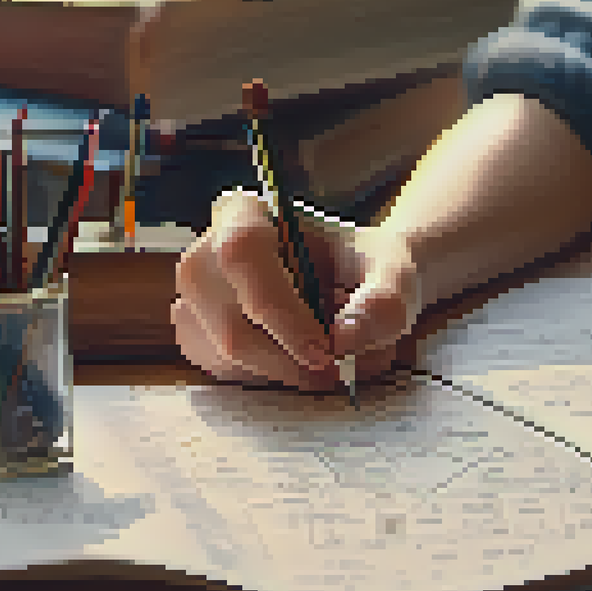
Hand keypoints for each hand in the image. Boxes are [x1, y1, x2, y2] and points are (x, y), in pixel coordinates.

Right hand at [173, 189, 421, 390]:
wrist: (360, 282)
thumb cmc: (370, 267)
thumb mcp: (395, 273)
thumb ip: (383, 301)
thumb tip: (343, 340)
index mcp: (247, 213)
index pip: (241, 253)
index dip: (279, 309)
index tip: (324, 347)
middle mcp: (208, 250)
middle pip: (226, 318)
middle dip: (284, 357)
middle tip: (334, 369)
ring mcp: (197, 296)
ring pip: (222, 352)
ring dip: (281, 371)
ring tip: (328, 362)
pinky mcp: (199, 332)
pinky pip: (220, 370)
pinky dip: (267, 377)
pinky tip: (299, 361)